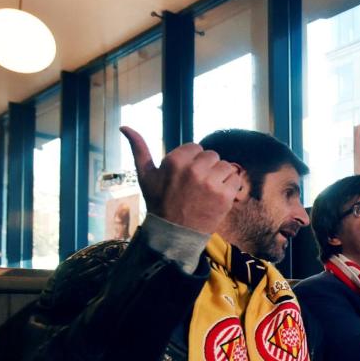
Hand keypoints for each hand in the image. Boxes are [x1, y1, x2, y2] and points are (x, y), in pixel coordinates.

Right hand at [120, 126, 240, 234]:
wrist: (173, 233)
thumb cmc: (159, 202)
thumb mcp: (145, 175)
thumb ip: (138, 148)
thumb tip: (124, 126)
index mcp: (175, 160)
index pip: (196, 147)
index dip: (192, 160)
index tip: (186, 175)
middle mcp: (194, 169)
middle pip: (212, 155)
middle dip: (206, 167)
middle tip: (196, 185)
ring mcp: (211, 183)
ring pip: (225, 166)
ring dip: (220, 176)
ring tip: (207, 190)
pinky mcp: (225, 196)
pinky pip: (235, 179)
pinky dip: (230, 187)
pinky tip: (217, 196)